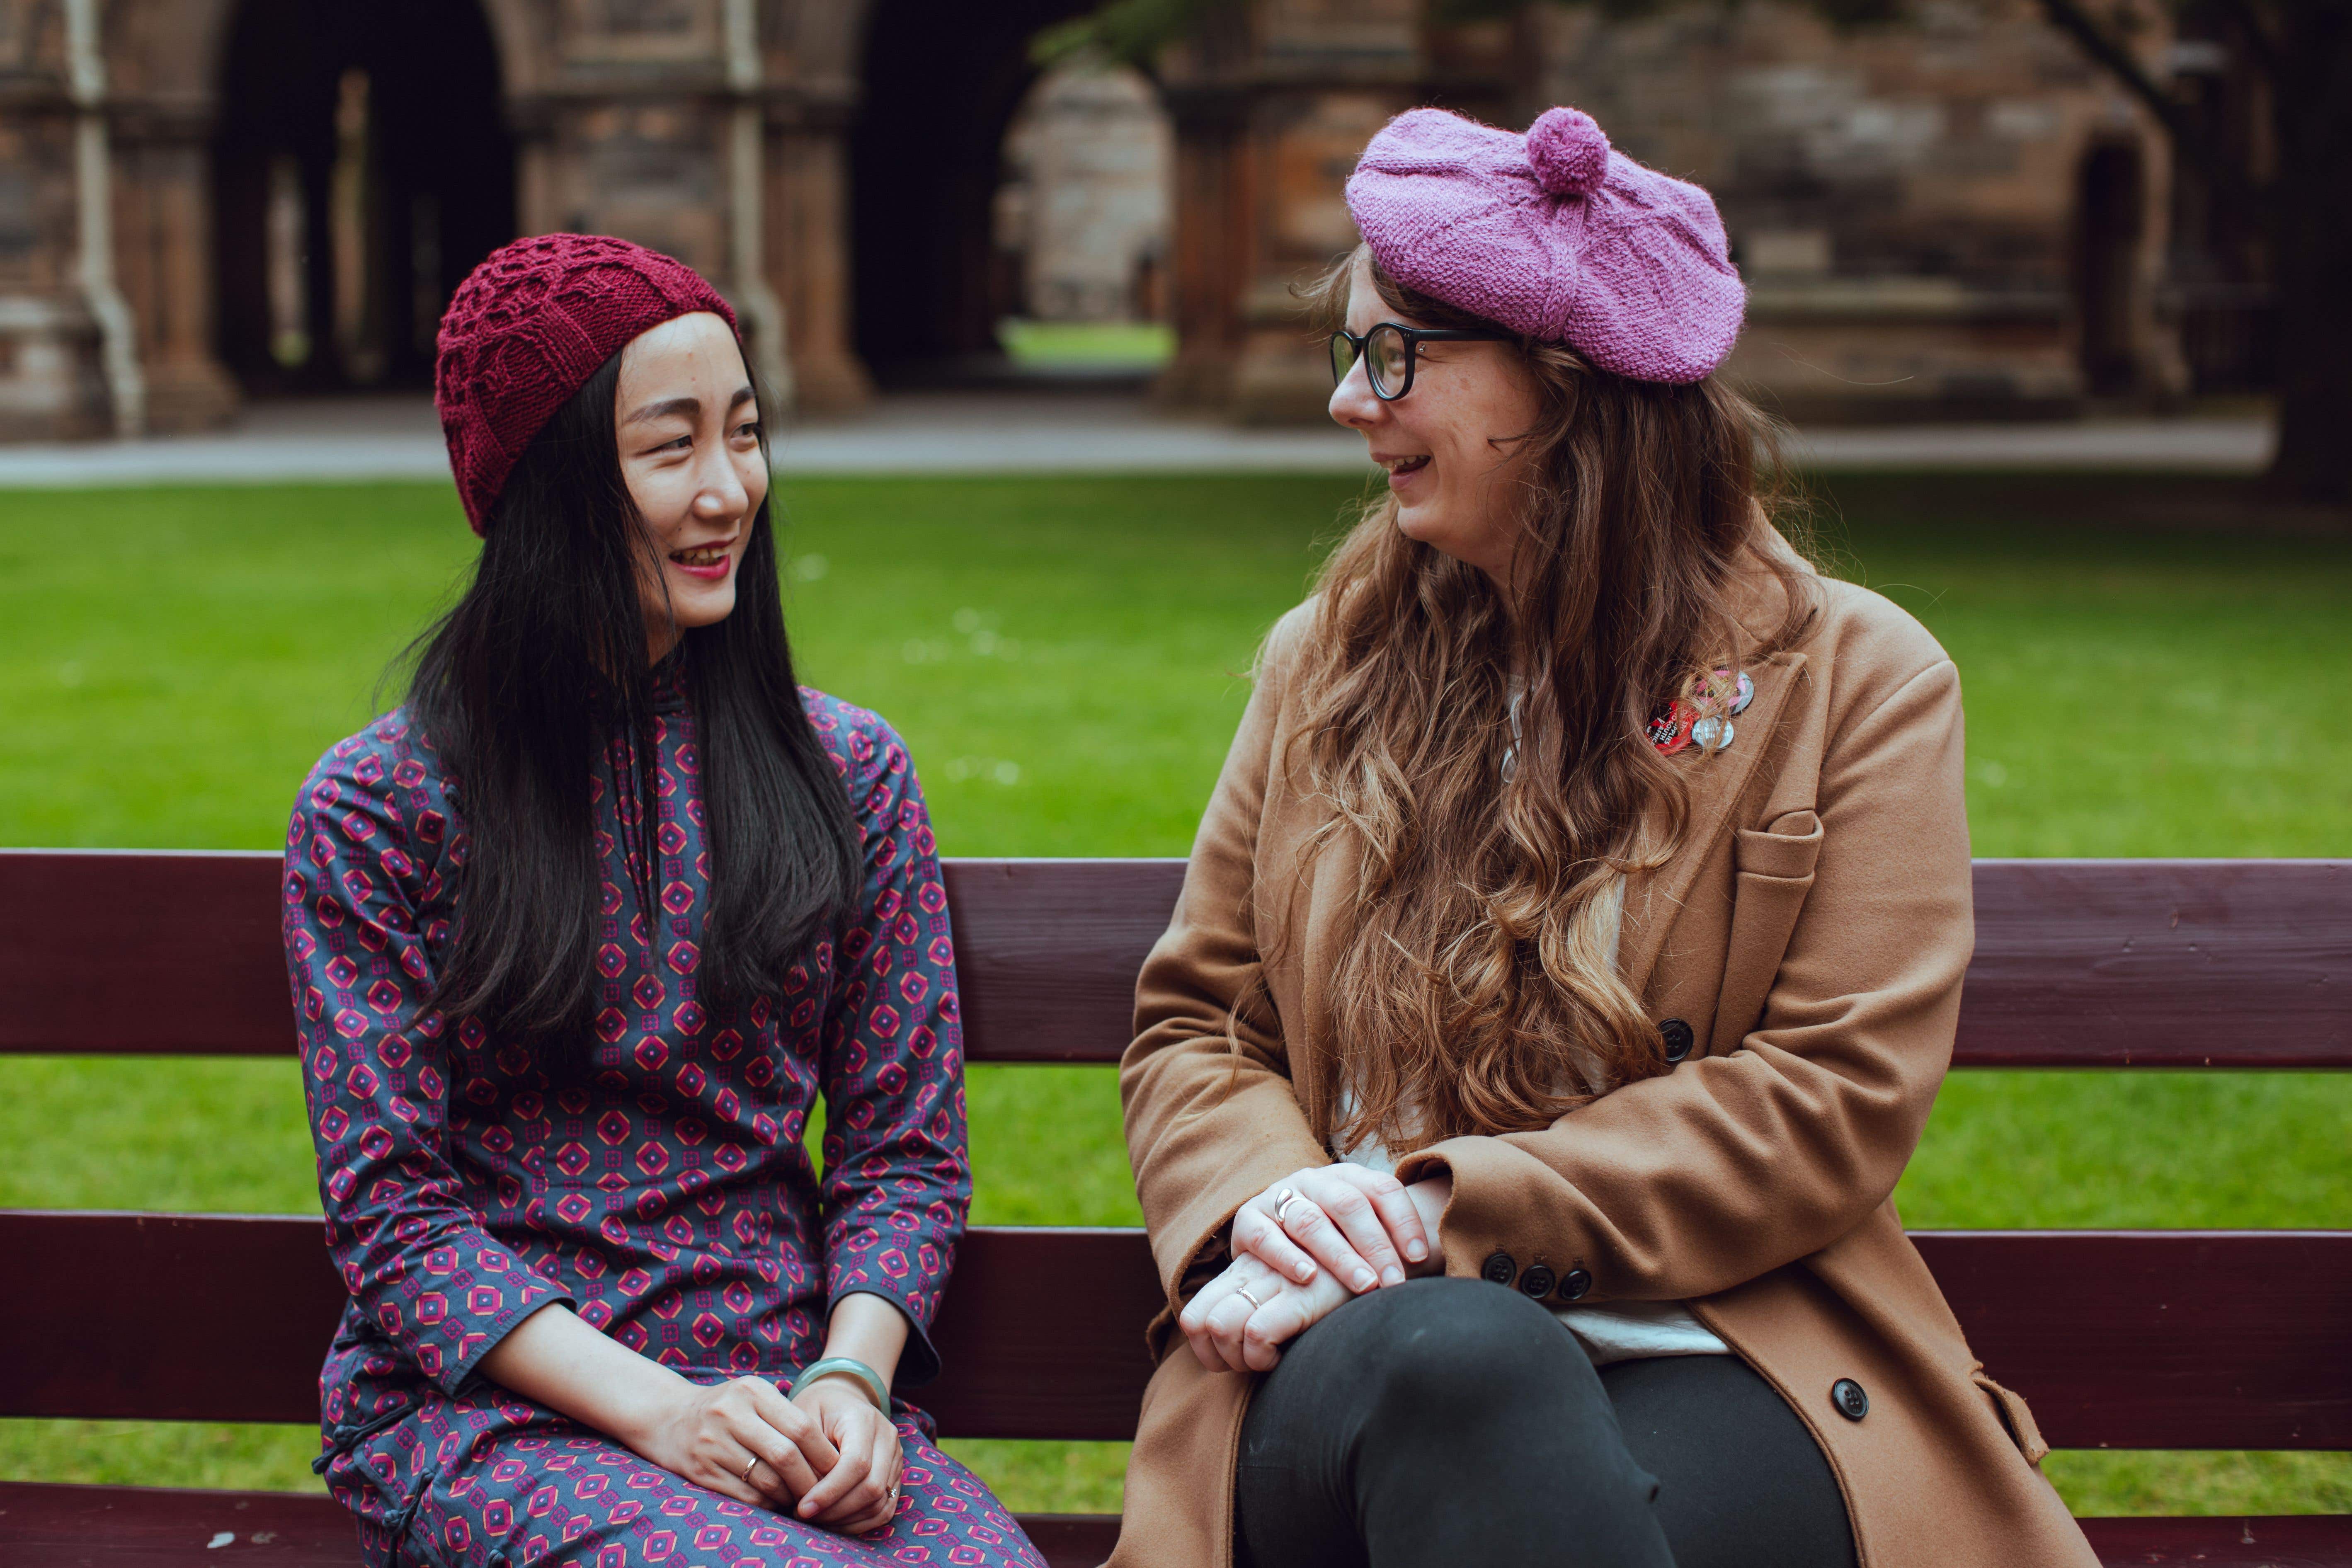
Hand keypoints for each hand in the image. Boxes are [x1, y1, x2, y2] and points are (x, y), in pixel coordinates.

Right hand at [622, 1374, 839, 1511]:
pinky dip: (767, 1503)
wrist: (668, 1418)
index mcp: (751, 1390)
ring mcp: (713, 1443)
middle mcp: (731, 1413)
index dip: (823, 1453)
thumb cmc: (725, 1408)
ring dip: (790, 1495)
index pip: (800, 1426)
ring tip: (802, 1498)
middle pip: (786, 1455)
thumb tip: (830, 1452)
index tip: (837, 1469)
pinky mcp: (701, 1470)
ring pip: (766, 1479)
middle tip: (824, 1491)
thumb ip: (785, 1414)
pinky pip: (745, 1496)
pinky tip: (777, 1502)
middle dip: (810, 1479)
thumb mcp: (752, 1395)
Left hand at [787, 1374, 904, 1534]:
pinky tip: (835, 1522)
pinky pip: (885, 1509)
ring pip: (881, 1502)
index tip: (803, 1507)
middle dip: (836, 1510)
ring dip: (847, 1520)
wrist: (841, 1399)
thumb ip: (807, 1454)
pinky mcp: (896, 1473)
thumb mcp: (803, 1418)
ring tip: (818, 1520)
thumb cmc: (815, 1409)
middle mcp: (887, 1436)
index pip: (856, 1463)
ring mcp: (896, 1456)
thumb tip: (805, 1496)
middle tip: (806, 1516)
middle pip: (872, 1487)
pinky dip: (861, 1522)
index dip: (830, 1491)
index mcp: (863, 1418)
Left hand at [1180, 1251, 1349, 1372]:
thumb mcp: (1290, 1291)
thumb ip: (1262, 1309)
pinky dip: (1265, 1357)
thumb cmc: (1335, 1284)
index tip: (1234, 1365)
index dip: (1204, 1352)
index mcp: (1244, 1271)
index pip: (1193, 1315)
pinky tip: (1288, 1356)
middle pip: (1200, 1322)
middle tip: (1253, 1366)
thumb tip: (1237, 1355)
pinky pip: (1257, 1333)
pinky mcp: (1300, 1296)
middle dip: (1220, 1359)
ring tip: (1269, 1360)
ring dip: (1240, 1359)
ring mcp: (1274, 1281)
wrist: (1383, 1262)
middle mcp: (1252, 1272)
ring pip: (1221, 1326)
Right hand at [1230, 1165, 1430, 1296]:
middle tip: (1394, 1282)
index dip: (1404, 1221)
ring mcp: (1278, 1196)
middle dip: (1375, 1245)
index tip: (1421, 1257)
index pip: (1382, 1188)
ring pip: (1311, 1221)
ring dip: (1340, 1255)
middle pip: (1349, 1204)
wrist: (1265, 1235)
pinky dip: (1287, 1257)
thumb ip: (1387, 1236)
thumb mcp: (1356, 1229)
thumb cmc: (1326, 1240)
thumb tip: (1435, 1262)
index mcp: (1346, 1176)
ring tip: (1363, 1285)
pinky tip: (1308, 1277)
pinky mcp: (1248, 1219)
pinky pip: (1267, 1236)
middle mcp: (1313, 1180)